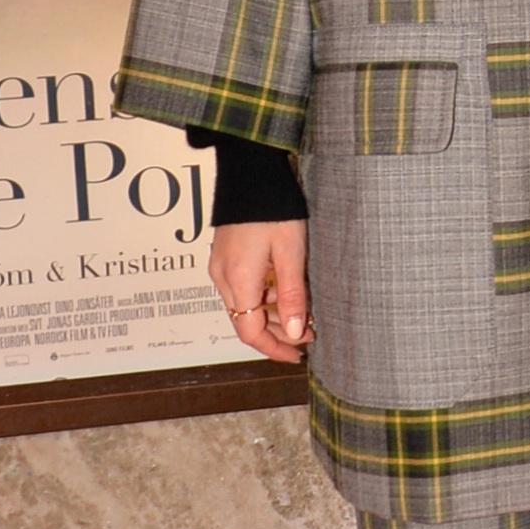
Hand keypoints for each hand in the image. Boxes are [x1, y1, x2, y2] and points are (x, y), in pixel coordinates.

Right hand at [207, 220, 313, 364]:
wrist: (251, 174)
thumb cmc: (274, 209)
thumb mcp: (291, 254)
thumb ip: (292, 295)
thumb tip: (295, 333)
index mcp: (238, 280)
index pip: (250, 332)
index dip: (274, 348)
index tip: (298, 354)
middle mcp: (223, 277)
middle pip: (246, 321)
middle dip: (278, 332)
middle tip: (309, 333)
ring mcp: (220, 266)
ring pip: (243, 306)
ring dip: (271, 314)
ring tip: (302, 312)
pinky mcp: (224, 256)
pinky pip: (241, 288)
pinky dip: (262, 296)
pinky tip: (284, 291)